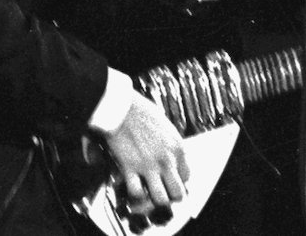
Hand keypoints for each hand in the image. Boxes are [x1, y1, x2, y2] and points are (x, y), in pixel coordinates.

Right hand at [102, 90, 189, 216]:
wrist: (119, 104)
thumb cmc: (138, 109)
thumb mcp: (163, 124)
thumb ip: (168, 142)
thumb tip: (166, 153)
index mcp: (177, 147)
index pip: (186, 176)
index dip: (176, 181)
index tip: (167, 181)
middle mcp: (167, 159)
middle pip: (178, 193)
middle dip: (168, 196)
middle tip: (158, 192)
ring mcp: (149, 165)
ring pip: (161, 199)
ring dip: (152, 200)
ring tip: (144, 196)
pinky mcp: (131, 167)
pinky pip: (136, 193)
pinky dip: (132, 195)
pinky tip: (128, 188)